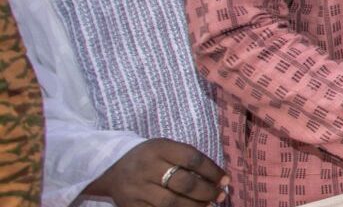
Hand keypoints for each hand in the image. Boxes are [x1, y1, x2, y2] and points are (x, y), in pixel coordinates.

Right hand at [84, 138, 228, 206]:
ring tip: (207, 205)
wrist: (110, 168)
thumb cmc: (148, 158)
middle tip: (220, 195)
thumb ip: (187, 160)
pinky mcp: (131, 206)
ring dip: (195, 206)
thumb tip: (218, 179)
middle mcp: (146, 168)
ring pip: (172, 202)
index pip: (192, 159)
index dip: (212, 171)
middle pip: (184, 183)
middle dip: (207, 191)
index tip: (225, 180)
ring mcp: (137, 189)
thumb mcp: (164, 148)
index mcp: (158, 148)